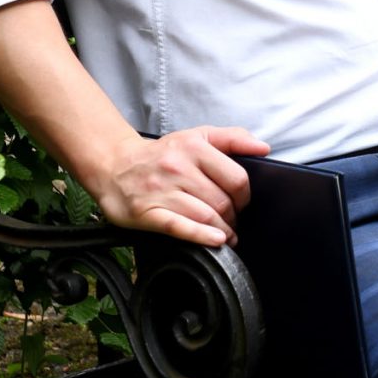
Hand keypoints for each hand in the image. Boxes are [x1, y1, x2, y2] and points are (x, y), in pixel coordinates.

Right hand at [87, 126, 268, 247]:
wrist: (114, 165)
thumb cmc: (162, 154)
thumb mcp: (197, 136)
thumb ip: (233, 139)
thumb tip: (263, 148)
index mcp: (194, 147)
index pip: (236, 178)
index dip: (245, 197)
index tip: (242, 203)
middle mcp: (177, 168)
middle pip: (222, 201)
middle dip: (234, 217)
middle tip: (233, 222)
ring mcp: (161, 191)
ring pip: (206, 216)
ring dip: (223, 231)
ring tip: (226, 235)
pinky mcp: (147, 212)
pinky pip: (180, 227)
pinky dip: (202, 236)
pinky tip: (216, 240)